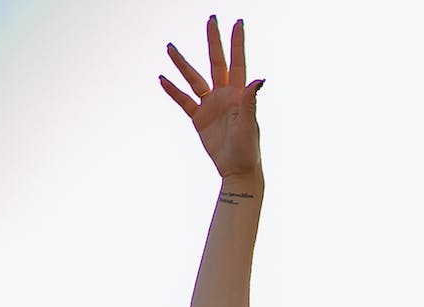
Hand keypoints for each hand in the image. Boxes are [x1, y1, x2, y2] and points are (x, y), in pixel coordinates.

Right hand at [159, 17, 263, 182]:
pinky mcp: (199, 118)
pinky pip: (183, 100)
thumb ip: (250, 100)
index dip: (237, 43)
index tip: (238, 22)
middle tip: (211, 19)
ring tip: (170, 47)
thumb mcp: (249, 124)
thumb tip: (260, 79)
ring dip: (182, 64)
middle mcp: (224, 96)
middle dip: (213, 41)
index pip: (237, 62)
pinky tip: (163, 79)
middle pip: (216, 62)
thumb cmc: (248, 150)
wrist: (237, 170)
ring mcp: (210, 106)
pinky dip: (173, 90)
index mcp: (238, 95)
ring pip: (194, 78)